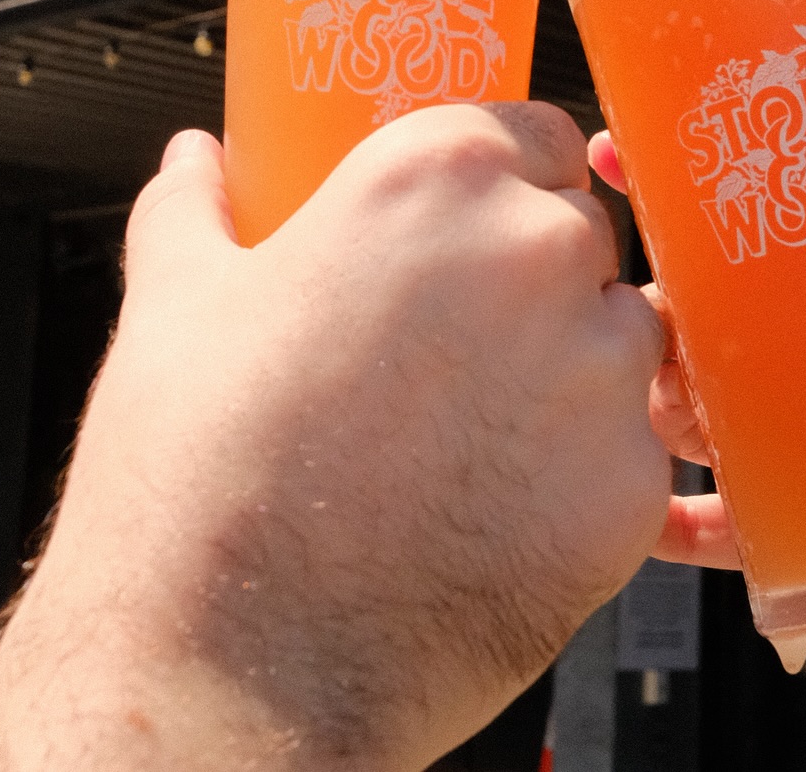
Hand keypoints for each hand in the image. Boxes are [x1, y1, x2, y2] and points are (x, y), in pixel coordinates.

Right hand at [0, 107, 668, 771]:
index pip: (539, 135)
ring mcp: (595, 370)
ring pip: (625, 336)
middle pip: (583, 233)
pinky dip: (585, 474)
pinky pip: (632, 451)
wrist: (229, 671)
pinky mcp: (629, 487)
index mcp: (436, 176)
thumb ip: (195, 207)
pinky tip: (494, 508)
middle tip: (452, 356)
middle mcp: (536, 250)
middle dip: (535, 280)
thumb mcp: (173, 304)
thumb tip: (193, 155)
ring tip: (471, 438)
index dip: (508, 187)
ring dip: (574, 371)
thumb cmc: (196, 477)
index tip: (471, 240)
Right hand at [589, 133, 805, 720]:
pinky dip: (677, 524)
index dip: (705, 191)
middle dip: (658, 298)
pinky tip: (640, 508)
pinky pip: (736, 533)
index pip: (780, 229)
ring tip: (646, 383)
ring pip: (708, 416)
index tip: (636, 153)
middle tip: (625, 286)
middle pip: (720, 324)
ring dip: (660, 395)